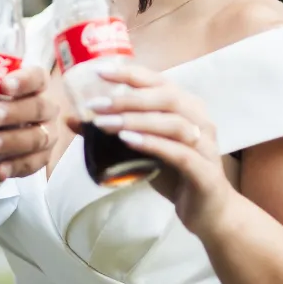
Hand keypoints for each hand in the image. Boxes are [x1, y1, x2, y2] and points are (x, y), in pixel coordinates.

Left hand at [0, 64, 57, 181]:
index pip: (36, 77)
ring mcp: (47, 134)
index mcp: (34, 84)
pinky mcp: (42, 158)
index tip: (3, 85)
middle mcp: (46, 107)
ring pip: (36, 138)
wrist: (16, 127)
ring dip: (11, 142)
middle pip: (37, 108)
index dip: (22, 80)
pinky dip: (15, 168)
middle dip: (13, 113)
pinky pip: (32, 164)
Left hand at [73, 63, 234, 237]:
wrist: (209, 212)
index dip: (130, 74)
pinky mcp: (205, 172)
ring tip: (105, 124)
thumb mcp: (142, 150)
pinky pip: (180, 153)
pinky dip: (153, 144)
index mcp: (187, 108)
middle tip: (96, 104)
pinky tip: (129, 141)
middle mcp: (199, 120)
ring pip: (173, 123)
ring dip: (137, 121)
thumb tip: (73, 119)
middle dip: (128, 98)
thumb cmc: (175, 175)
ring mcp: (205, 145)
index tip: (100, 71)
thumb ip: (114, 132)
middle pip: (166, 97)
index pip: (158, 81)